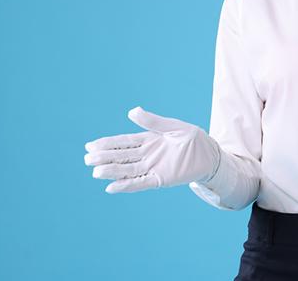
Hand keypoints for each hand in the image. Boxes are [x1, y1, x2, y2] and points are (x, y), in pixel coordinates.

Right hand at [84, 106, 219, 193]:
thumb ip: (153, 122)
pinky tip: (112, 187)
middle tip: (87, 159)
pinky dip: (127, 185)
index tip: (89, 145)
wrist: (210, 155)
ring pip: (127, 170)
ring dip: (112, 171)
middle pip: (121, 156)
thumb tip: (131, 111)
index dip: (106, 143)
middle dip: (104, 157)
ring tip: (96, 172)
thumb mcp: (173, 126)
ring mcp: (152, 168)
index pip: (123, 141)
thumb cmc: (193, 139)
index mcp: (148, 140)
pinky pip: (140, 183)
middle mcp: (146, 155)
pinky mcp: (160, 179)